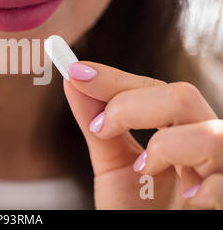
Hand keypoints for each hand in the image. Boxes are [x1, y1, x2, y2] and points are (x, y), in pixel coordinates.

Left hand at [64, 61, 221, 208]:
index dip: (116, 78)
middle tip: (100, 127)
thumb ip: (97, 126)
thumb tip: (74, 82)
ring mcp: (222, 170)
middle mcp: (206, 143)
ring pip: (212, 134)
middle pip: (183, 97)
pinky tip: (186, 201)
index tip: (76, 71)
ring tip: (143, 169)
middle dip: (131, 105)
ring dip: (166, 146)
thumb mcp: (115, 166)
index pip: (154, 89)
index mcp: (179, 130)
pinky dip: (203, 188)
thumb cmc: (141, 210)